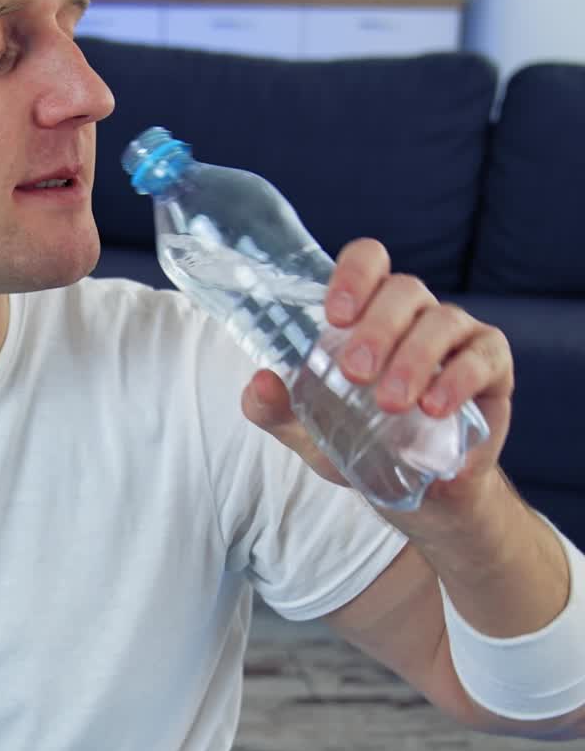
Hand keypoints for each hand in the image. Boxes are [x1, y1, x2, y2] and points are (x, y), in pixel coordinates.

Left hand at [242, 238, 513, 515]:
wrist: (417, 489)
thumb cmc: (358, 443)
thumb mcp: (308, 430)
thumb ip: (276, 408)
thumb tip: (258, 383)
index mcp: (367, 312)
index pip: (368, 261)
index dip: (354, 275)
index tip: (334, 314)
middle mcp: (414, 313)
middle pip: (403, 290)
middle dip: (377, 328)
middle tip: (355, 373)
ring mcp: (457, 335)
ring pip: (442, 320)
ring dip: (414, 358)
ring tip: (391, 403)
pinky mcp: (491, 365)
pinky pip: (483, 355)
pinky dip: (458, 378)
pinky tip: (434, 407)